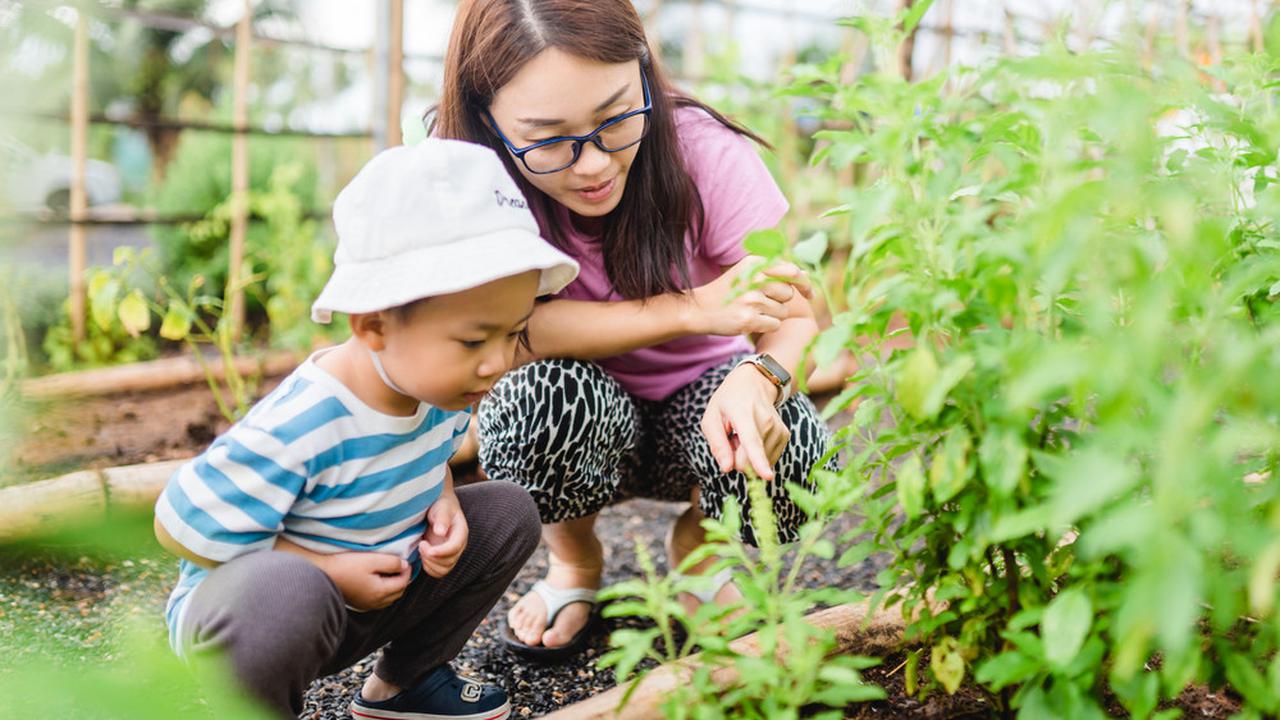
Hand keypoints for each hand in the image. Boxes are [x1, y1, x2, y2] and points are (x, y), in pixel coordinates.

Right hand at [317, 551, 411, 610]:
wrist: (323, 573)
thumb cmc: (346, 565)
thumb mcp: (372, 560)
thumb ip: (391, 563)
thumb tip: (404, 565)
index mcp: (380, 592)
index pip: (402, 583)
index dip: (407, 571)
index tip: (406, 560)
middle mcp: (375, 602)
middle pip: (398, 593)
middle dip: (402, 580)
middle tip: (401, 566)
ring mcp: (366, 605)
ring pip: (388, 598)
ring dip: (393, 586)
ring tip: (391, 572)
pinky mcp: (359, 603)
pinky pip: (378, 600)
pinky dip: (383, 591)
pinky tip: (378, 581)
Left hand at [419, 491, 467, 577]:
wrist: (439, 508)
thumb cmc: (440, 505)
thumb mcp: (441, 507)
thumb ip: (442, 518)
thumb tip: (440, 532)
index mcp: (461, 532)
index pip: (454, 547)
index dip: (440, 551)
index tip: (424, 545)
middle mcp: (458, 545)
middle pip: (449, 561)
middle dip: (432, 557)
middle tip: (421, 544)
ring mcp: (451, 554)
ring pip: (444, 569)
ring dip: (430, 563)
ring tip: (421, 549)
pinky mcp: (443, 559)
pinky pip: (438, 572)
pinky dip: (428, 568)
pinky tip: (422, 556)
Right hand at [690, 257, 811, 336]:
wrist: (700, 309)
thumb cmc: (728, 291)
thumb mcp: (748, 273)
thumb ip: (777, 272)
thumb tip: (806, 274)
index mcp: (756, 263)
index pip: (793, 272)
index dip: (805, 284)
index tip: (810, 295)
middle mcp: (755, 278)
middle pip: (788, 294)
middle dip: (779, 301)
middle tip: (760, 302)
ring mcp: (752, 299)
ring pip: (783, 311)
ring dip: (772, 315)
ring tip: (753, 311)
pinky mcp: (749, 319)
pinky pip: (775, 325)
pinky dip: (767, 326)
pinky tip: (751, 321)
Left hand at [699, 365, 790, 480]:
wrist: (755, 383)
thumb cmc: (728, 401)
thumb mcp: (712, 417)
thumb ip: (717, 444)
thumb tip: (727, 468)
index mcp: (744, 414)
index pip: (752, 441)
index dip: (759, 461)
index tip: (768, 476)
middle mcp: (766, 421)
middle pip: (749, 460)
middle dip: (736, 457)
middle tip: (732, 436)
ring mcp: (778, 429)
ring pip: (759, 461)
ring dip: (747, 454)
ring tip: (743, 433)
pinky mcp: (784, 436)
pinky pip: (767, 460)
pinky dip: (757, 454)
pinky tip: (754, 437)